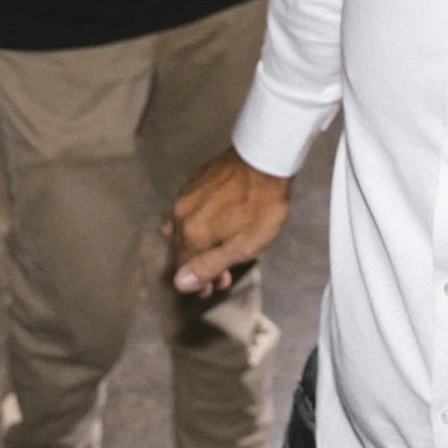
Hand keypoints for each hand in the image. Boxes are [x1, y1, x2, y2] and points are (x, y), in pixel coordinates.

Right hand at [167, 148, 290, 295]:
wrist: (267, 159)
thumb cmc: (262, 205)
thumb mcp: (242, 246)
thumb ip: (209, 266)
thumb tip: (180, 283)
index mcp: (192, 233)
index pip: (183, 267)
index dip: (197, 282)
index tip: (211, 288)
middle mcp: (182, 213)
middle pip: (184, 248)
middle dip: (200, 265)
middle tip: (221, 275)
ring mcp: (188, 193)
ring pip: (186, 227)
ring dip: (200, 243)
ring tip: (218, 250)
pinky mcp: (197, 179)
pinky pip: (191, 208)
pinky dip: (200, 222)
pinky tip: (211, 224)